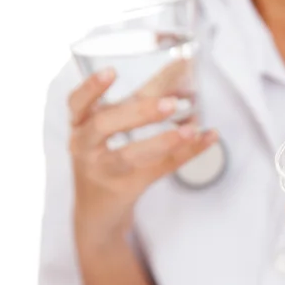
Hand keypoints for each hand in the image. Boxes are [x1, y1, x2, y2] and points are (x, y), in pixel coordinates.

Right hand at [69, 61, 217, 235]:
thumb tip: (182, 76)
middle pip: (104, 126)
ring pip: (130, 155)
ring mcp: (104, 171)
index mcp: (80, 126)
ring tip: (191, 128)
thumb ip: (138, 107)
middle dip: (139, 112)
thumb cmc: (106, 159)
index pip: (78, 103)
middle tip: (171, 103)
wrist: (97, 212)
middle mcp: (85, 148)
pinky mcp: (127, 189)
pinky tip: (207, 139)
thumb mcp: (110, 132)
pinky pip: (160, 169)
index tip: (111, 71)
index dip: (92, 88)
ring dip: (163, 140)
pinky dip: (187, 153)